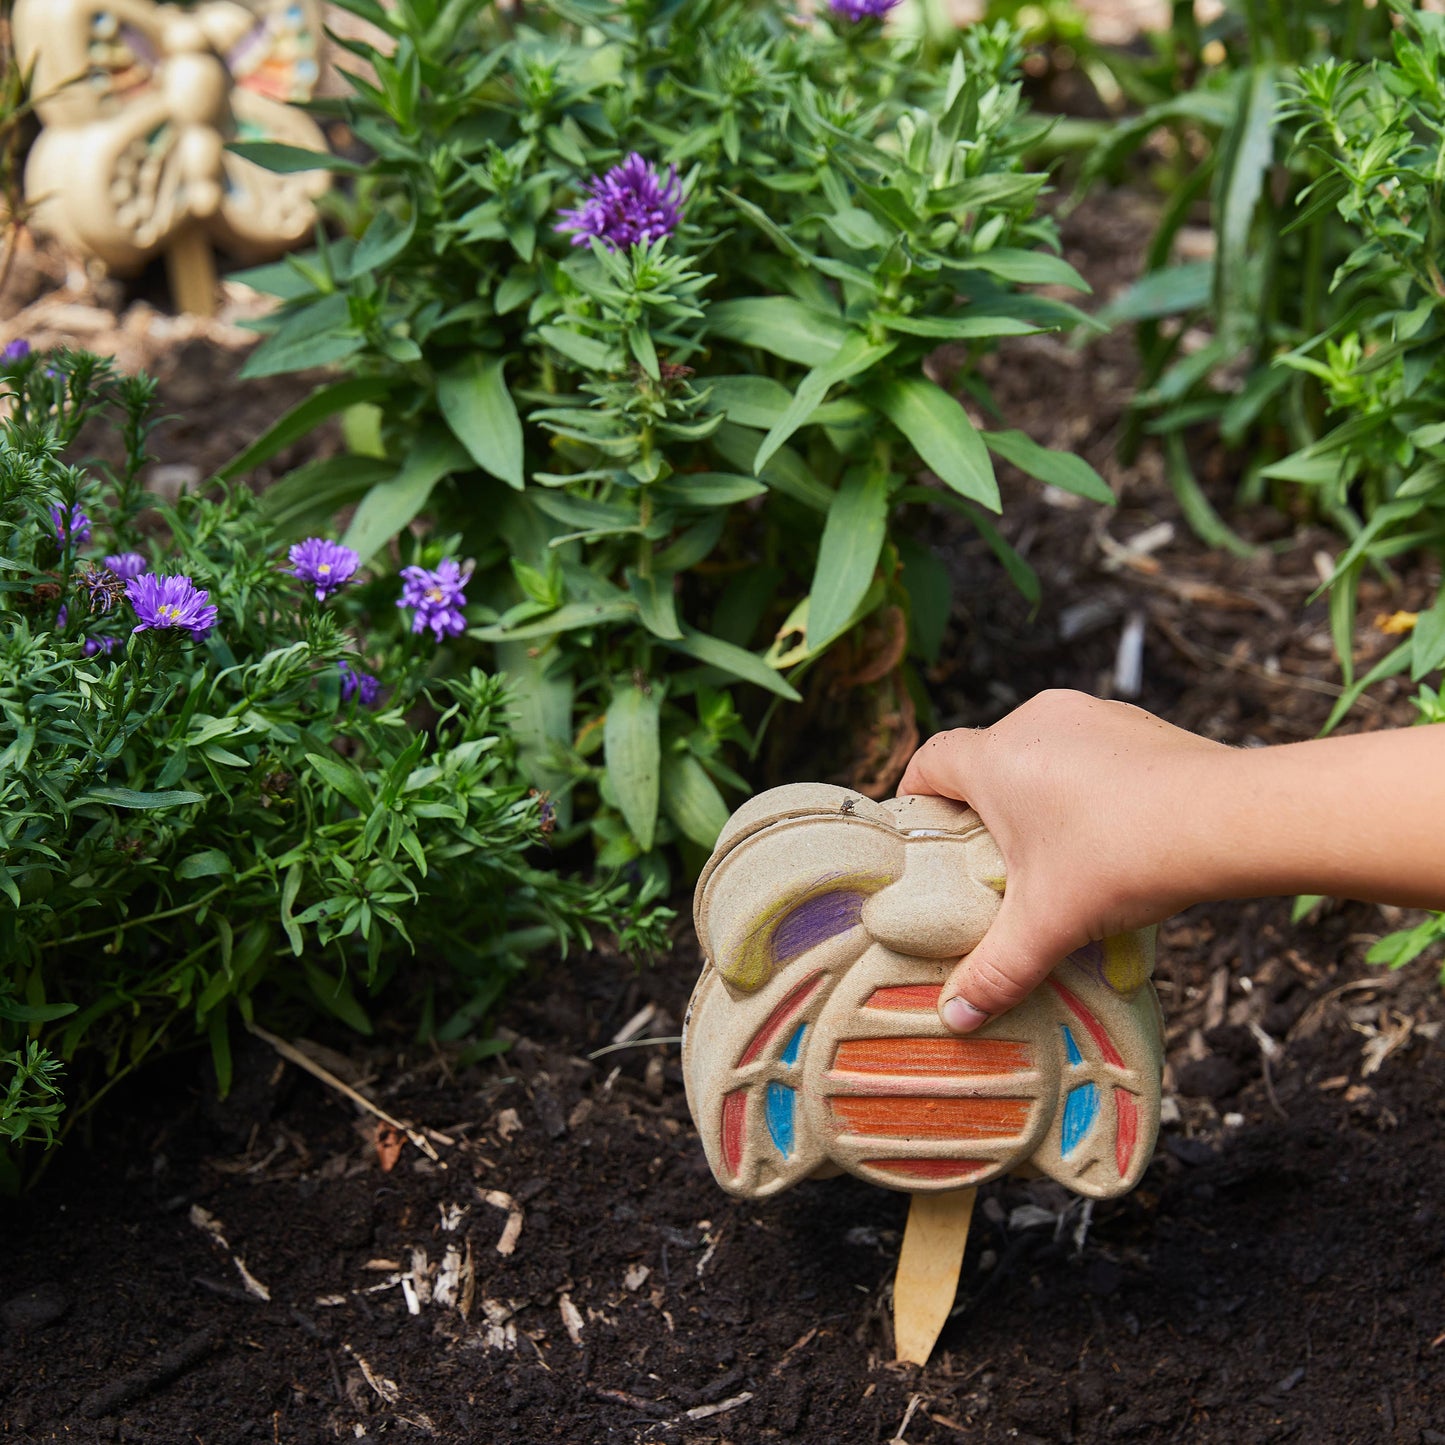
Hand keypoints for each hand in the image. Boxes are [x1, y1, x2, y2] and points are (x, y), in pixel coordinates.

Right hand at [898, 690, 1227, 1032]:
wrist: (1232, 818)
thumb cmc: (1124, 858)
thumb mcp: (1049, 924)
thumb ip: (996, 971)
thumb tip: (956, 1018)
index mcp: (995, 758)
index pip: (930, 760)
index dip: (916, 794)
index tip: (922, 834)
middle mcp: (1035, 720)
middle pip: (984, 759)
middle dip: (981, 808)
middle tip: (989, 863)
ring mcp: (1090, 714)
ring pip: (1040, 751)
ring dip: (1035, 794)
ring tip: (1054, 852)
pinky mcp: (1136, 722)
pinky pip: (1088, 750)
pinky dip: (1084, 784)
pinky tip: (1109, 832)